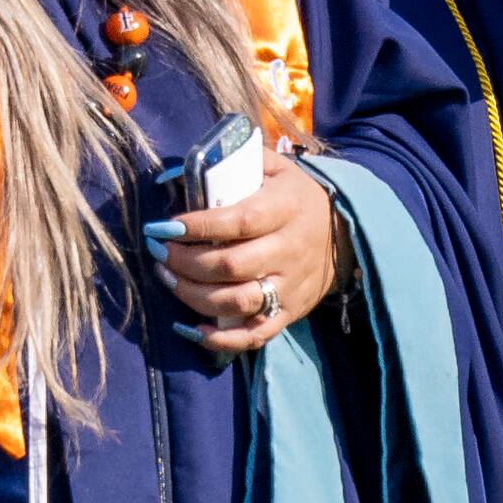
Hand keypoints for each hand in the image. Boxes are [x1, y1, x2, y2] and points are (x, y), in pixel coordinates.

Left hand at [151, 155, 339, 354]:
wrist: (343, 236)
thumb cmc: (294, 198)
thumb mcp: (274, 168)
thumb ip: (234, 162)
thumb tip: (176, 176)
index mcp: (285, 210)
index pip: (239, 222)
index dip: (197, 227)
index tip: (163, 226)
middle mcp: (289, 251)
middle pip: (231, 266)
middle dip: (185, 262)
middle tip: (158, 251)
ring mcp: (289, 287)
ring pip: (236, 302)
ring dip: (193, 295)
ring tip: (167, 278)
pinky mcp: (288, 313)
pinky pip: (254, 336)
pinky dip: (221, 340)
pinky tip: (191, 329)